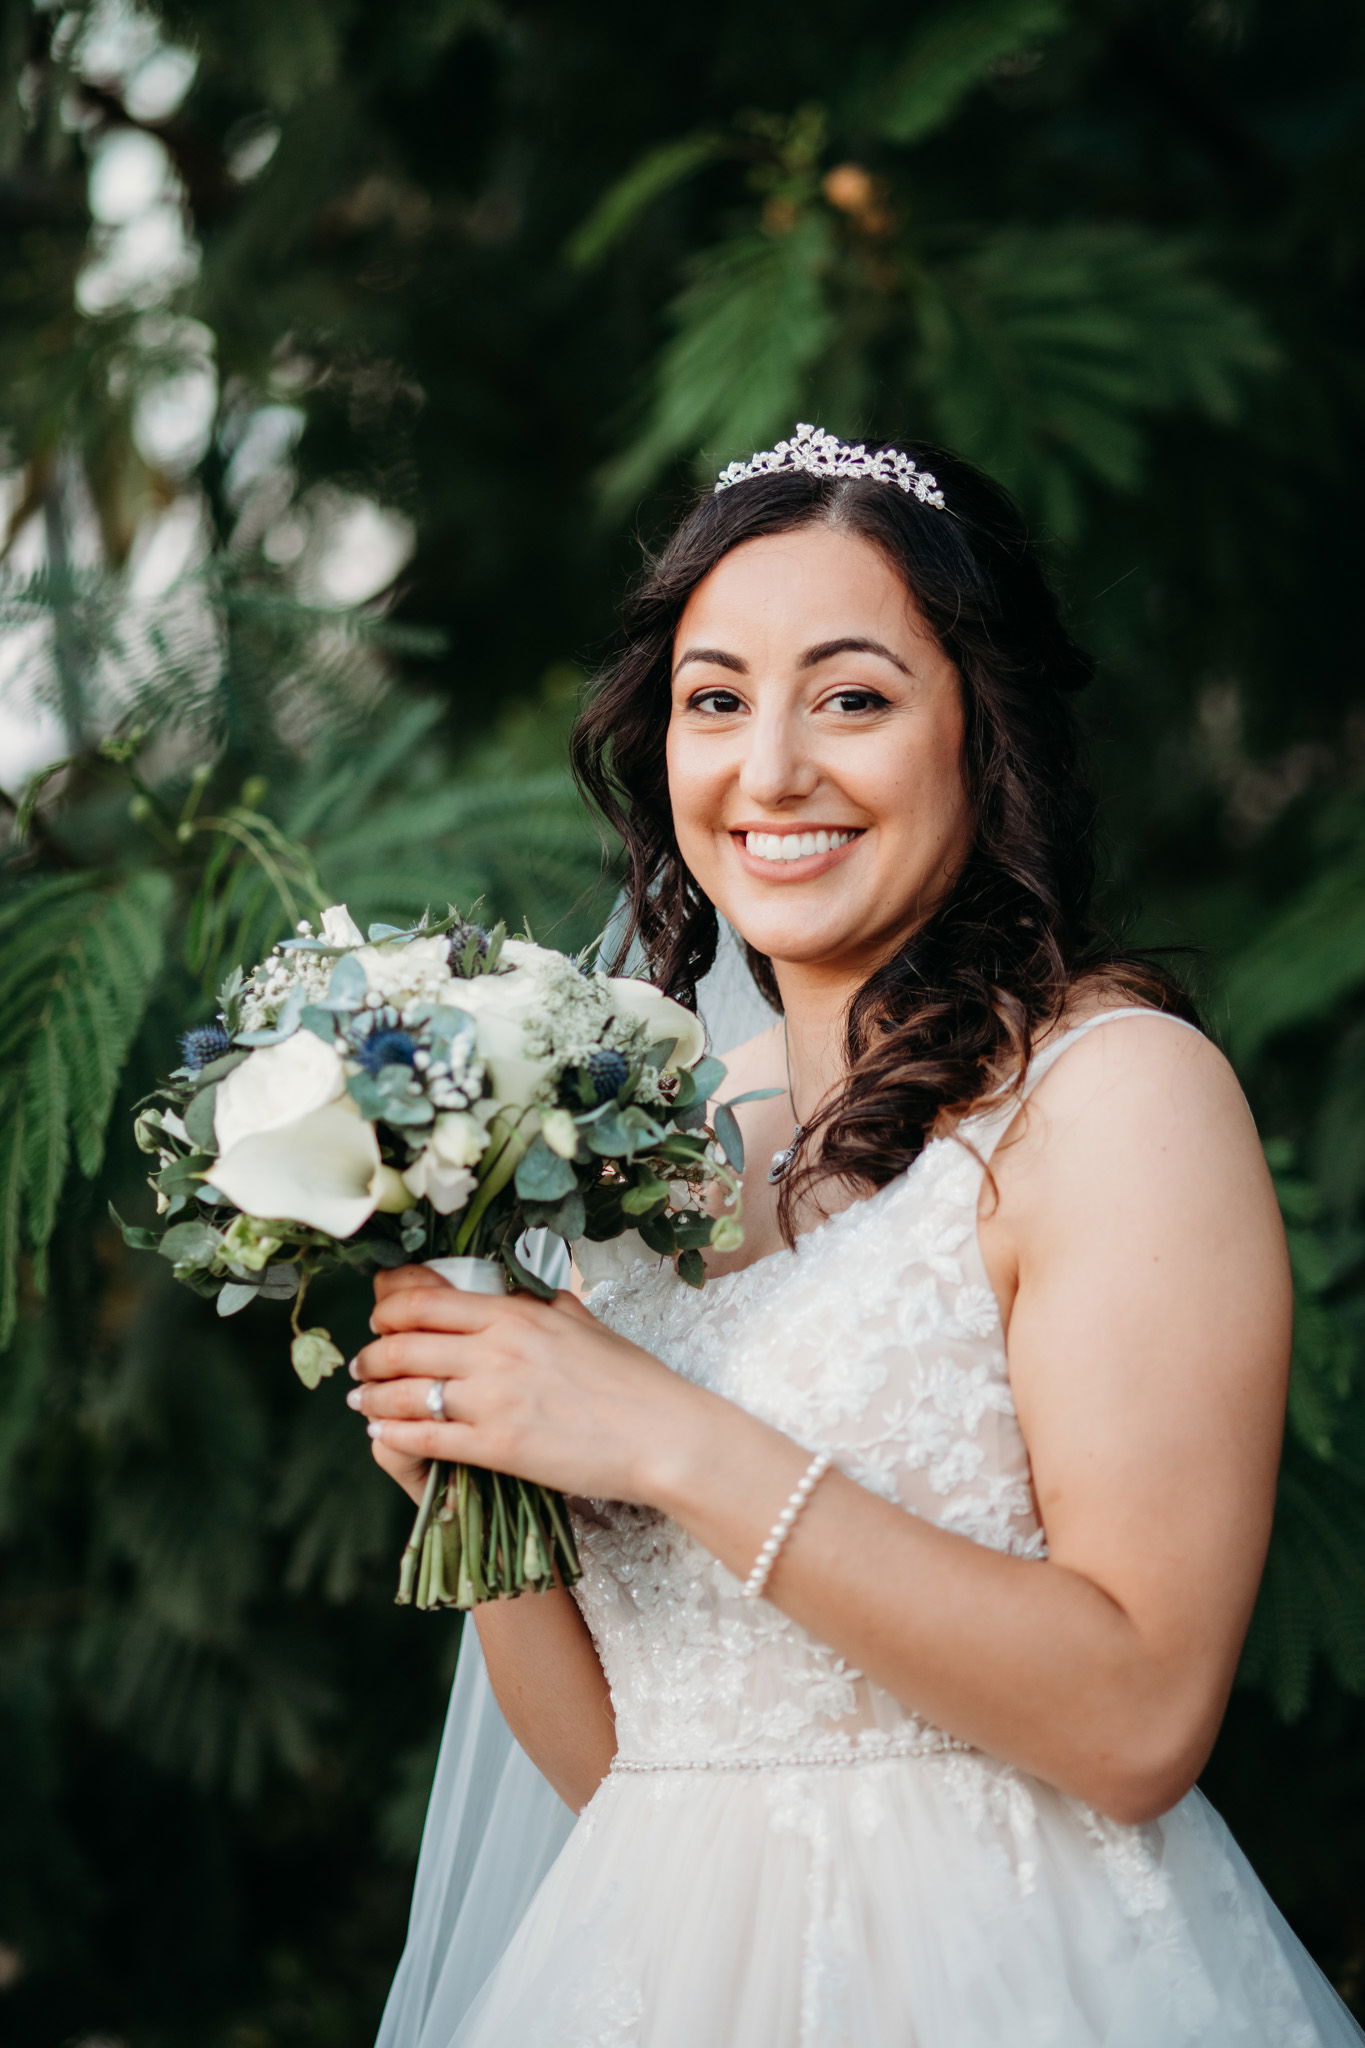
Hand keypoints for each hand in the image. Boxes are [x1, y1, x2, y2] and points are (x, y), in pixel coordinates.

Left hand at [348, 1265, 701, 1504]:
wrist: (662, 1434)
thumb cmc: (632, 1379)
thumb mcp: (584, 1322)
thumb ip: (545, 1300)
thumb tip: (527, 1282)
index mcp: (515, 1314)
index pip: (425, 1298)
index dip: (387, 1307)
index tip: (377, 1316)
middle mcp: (496, 1350)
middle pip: (402, 1344)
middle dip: (371, 1355)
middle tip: (362, 1366)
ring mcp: (494, 1399)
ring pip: (405, 1392)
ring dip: (373, 1399)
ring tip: (362, 1404)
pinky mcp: (498, 1447)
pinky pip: (424, 1439)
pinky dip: (394, 1435)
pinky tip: (382, 1436)